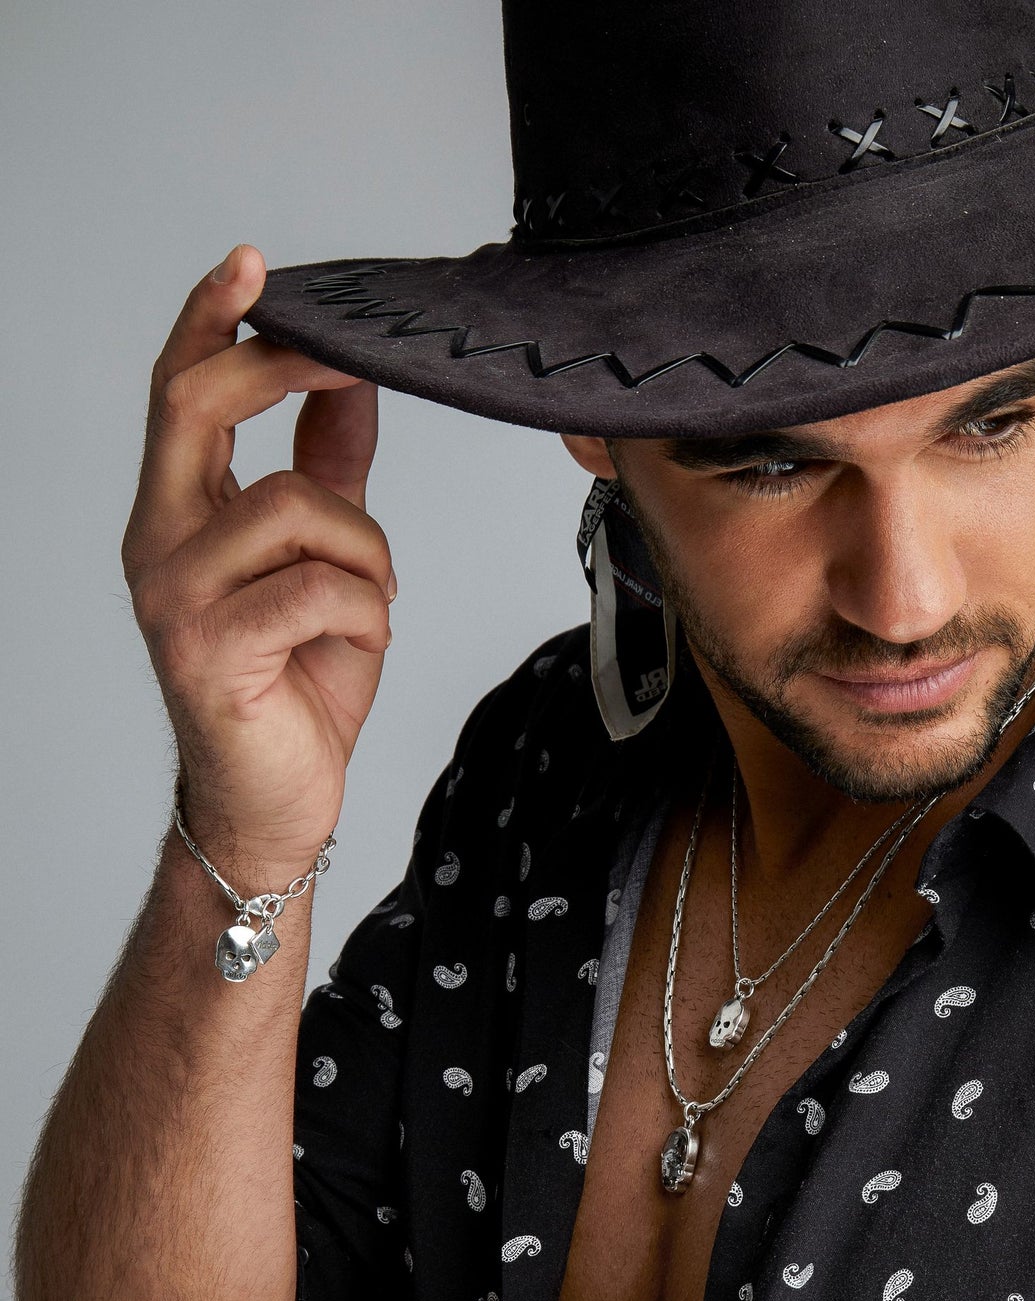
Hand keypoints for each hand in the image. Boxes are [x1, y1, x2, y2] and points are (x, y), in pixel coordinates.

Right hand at [123, 244, 393, 876]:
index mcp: (180, 514)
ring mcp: (173, 596)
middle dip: (283, 370)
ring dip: (366, 548)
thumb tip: (351, 383)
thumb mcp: (327, 561)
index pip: (180, 392)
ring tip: (371, 601)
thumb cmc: (296, 681)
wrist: (277, 798)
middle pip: (198, 407)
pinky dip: (370, 608)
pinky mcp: (208, 650)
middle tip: (350, 363)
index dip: (212, 321)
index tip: (256, 262)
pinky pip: (321, 587)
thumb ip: (327, 472)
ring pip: (294, 505)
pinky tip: (362, 642)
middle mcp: (157, 542)